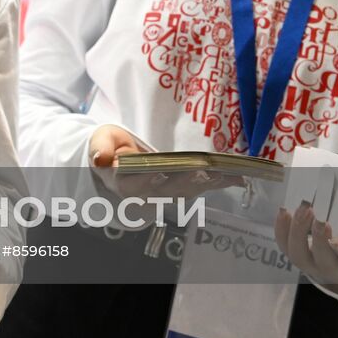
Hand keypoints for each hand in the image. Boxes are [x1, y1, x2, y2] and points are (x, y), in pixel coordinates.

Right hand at [88, 126, 237, 200]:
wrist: (115, 165)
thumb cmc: (110, 148)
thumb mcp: (100, 141)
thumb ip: (100, 147)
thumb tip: (100, 158)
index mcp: (122, 183)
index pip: (133, 185)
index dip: (145, 181)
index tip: (158, 172)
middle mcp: (144, 195)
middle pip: (166, 192)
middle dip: (186, 182)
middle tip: (203, 171)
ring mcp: (163, 196)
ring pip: (186, 193)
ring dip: (208, 184)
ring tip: (227, 174)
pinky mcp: (178, 191)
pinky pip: (199, 189)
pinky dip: (217, 184)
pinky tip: (237, 178)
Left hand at [274, 202, 337, 298]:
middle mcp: (331, 273)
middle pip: (320, 259)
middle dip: (316, 238)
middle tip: (317, 214)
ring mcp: (311, 264)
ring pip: (296, 253)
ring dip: (295, 232)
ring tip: (300, 209)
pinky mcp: (297, 255)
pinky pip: (283, 245)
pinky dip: (280, 230)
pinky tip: (282, 211)